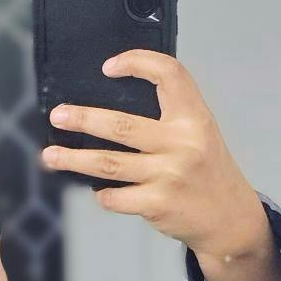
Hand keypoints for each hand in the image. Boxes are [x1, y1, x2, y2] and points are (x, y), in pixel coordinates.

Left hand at [39, 49, 265, 264]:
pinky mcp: (157, 204)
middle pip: (122, 126)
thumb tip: (112, 103)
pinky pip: (115, 196)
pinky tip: (98, 189)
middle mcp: (182, 143)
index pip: (169, 74)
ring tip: (51, 156)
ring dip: (74, 159)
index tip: (108, 67)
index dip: (137, 62)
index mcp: (193, 117)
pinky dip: (103, 193)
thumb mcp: (200, 132)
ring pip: (109, 163)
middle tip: (57, 116)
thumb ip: (169, 115)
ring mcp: (168, 175)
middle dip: (84, 119)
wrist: (229, 218)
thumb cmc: (207, 171)